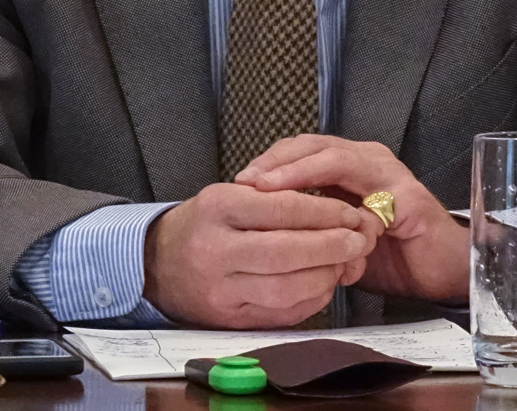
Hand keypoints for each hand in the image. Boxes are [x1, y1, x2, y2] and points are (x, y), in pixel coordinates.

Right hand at [142, 183, 377, 328]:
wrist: (157, 264)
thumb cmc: (205, 224)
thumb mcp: (230, 196)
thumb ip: (276, 198)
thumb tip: (336, 212)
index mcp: (217, 207)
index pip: (282, 208)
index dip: (324, 212)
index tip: (350, 212)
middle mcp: (215, 250)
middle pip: (286, 253)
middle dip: (331, 247)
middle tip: (359, 240)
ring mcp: (220, 290)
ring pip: (287, 289)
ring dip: (326, 276)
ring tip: (345, 263)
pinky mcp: (230, 319)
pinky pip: (282, 313)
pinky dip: (311, 299)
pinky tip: (324, 283)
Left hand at [238, 135, 469, 304]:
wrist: (441, 273)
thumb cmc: (390, 257)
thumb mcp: (336, 238)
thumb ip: (309, 226)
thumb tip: (262, 228)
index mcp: (349, 165)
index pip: (300, 150)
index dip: (269, 162)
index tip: (238, 183)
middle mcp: (367, 160)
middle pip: (310, 144)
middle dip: (275, 161)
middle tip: (245, 181)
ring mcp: (388, 172)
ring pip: (333, 156)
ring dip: (295, 170)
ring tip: (266, 186)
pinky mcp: (405, 195)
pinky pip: (364, 189)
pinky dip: (336, 199)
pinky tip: (313, 213)